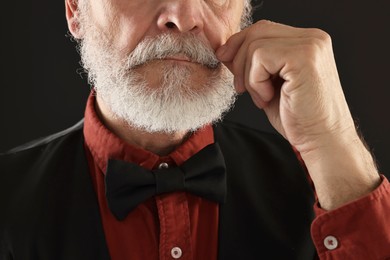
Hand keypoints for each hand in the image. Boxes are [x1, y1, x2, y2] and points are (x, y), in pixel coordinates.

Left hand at [216, 20, 379, 209]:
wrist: (322, 141)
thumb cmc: (297, 118)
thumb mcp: (268, 85)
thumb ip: (252, 65)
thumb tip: (226, 51)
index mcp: (307, 42)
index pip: (263, 29)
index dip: (239, 45)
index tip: (227, 64)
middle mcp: (313, 38)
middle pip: (258, 31)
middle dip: (238, 60)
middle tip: (241, 88)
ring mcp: (310, 45)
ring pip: (255, 45)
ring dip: (249, 76)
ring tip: (261, 97)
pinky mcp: (303, 58)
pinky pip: (260, 57)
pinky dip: (256, 81)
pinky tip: (268, 97)